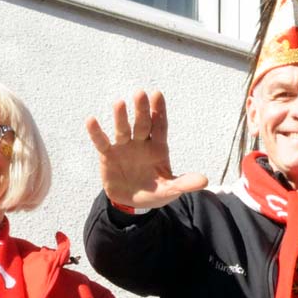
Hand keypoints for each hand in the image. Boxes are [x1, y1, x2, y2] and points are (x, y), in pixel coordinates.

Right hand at [85, 90, 207, 209]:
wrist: (132, 203)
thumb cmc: (155, 192)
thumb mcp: (171, 189)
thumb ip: (185, 183)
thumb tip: (205, 181)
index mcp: (158, 148)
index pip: (160, 126)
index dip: (159, 111)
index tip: (157, 94)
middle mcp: (141, 143)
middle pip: (142, 124)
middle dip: (142, 110)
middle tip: (140, 93)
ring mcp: (124, 147)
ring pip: (123, 129)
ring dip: (120, 117)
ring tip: (119, 103)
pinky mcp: (108, 155)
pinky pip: (101, 142)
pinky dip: (96, 132)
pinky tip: (91, 120)